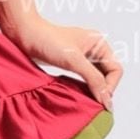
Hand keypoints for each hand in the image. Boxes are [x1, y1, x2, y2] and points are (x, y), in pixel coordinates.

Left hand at [2, 14, 119, 110]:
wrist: (23, 34)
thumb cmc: (48, 41)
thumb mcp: (73, 60)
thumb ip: (93, 79)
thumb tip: (107, 101)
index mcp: (99, 44)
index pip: (115, 70)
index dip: (110, 86)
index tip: (98, 99)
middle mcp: (94, 50)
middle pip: (108, 75)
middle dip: (103, 89)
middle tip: (92, 104)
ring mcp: (82, 57)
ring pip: (96, 78)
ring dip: (92, 90)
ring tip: (85, 102)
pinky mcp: (71, 63)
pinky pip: (83, 79)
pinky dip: (83, 88)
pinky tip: (76, 96)